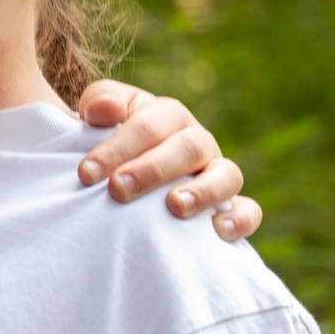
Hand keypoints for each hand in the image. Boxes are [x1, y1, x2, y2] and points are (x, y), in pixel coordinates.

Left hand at [74, 81, 261, 241]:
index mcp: (167, 115)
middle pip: (187, 148)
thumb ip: (99, 103)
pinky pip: (248, 210)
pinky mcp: (230, 205)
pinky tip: (218, 230)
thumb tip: (103, 110)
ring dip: (203, 191)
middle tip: (118, 189)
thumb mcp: (97, 116)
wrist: (120, 171)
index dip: (117, 148)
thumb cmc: (106, 142)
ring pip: (226, 175)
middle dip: (151, 169)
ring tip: (175, 206)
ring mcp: (216, 173)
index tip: (86, 174)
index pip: (147, 126)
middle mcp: (197, 141)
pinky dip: (240, 219)